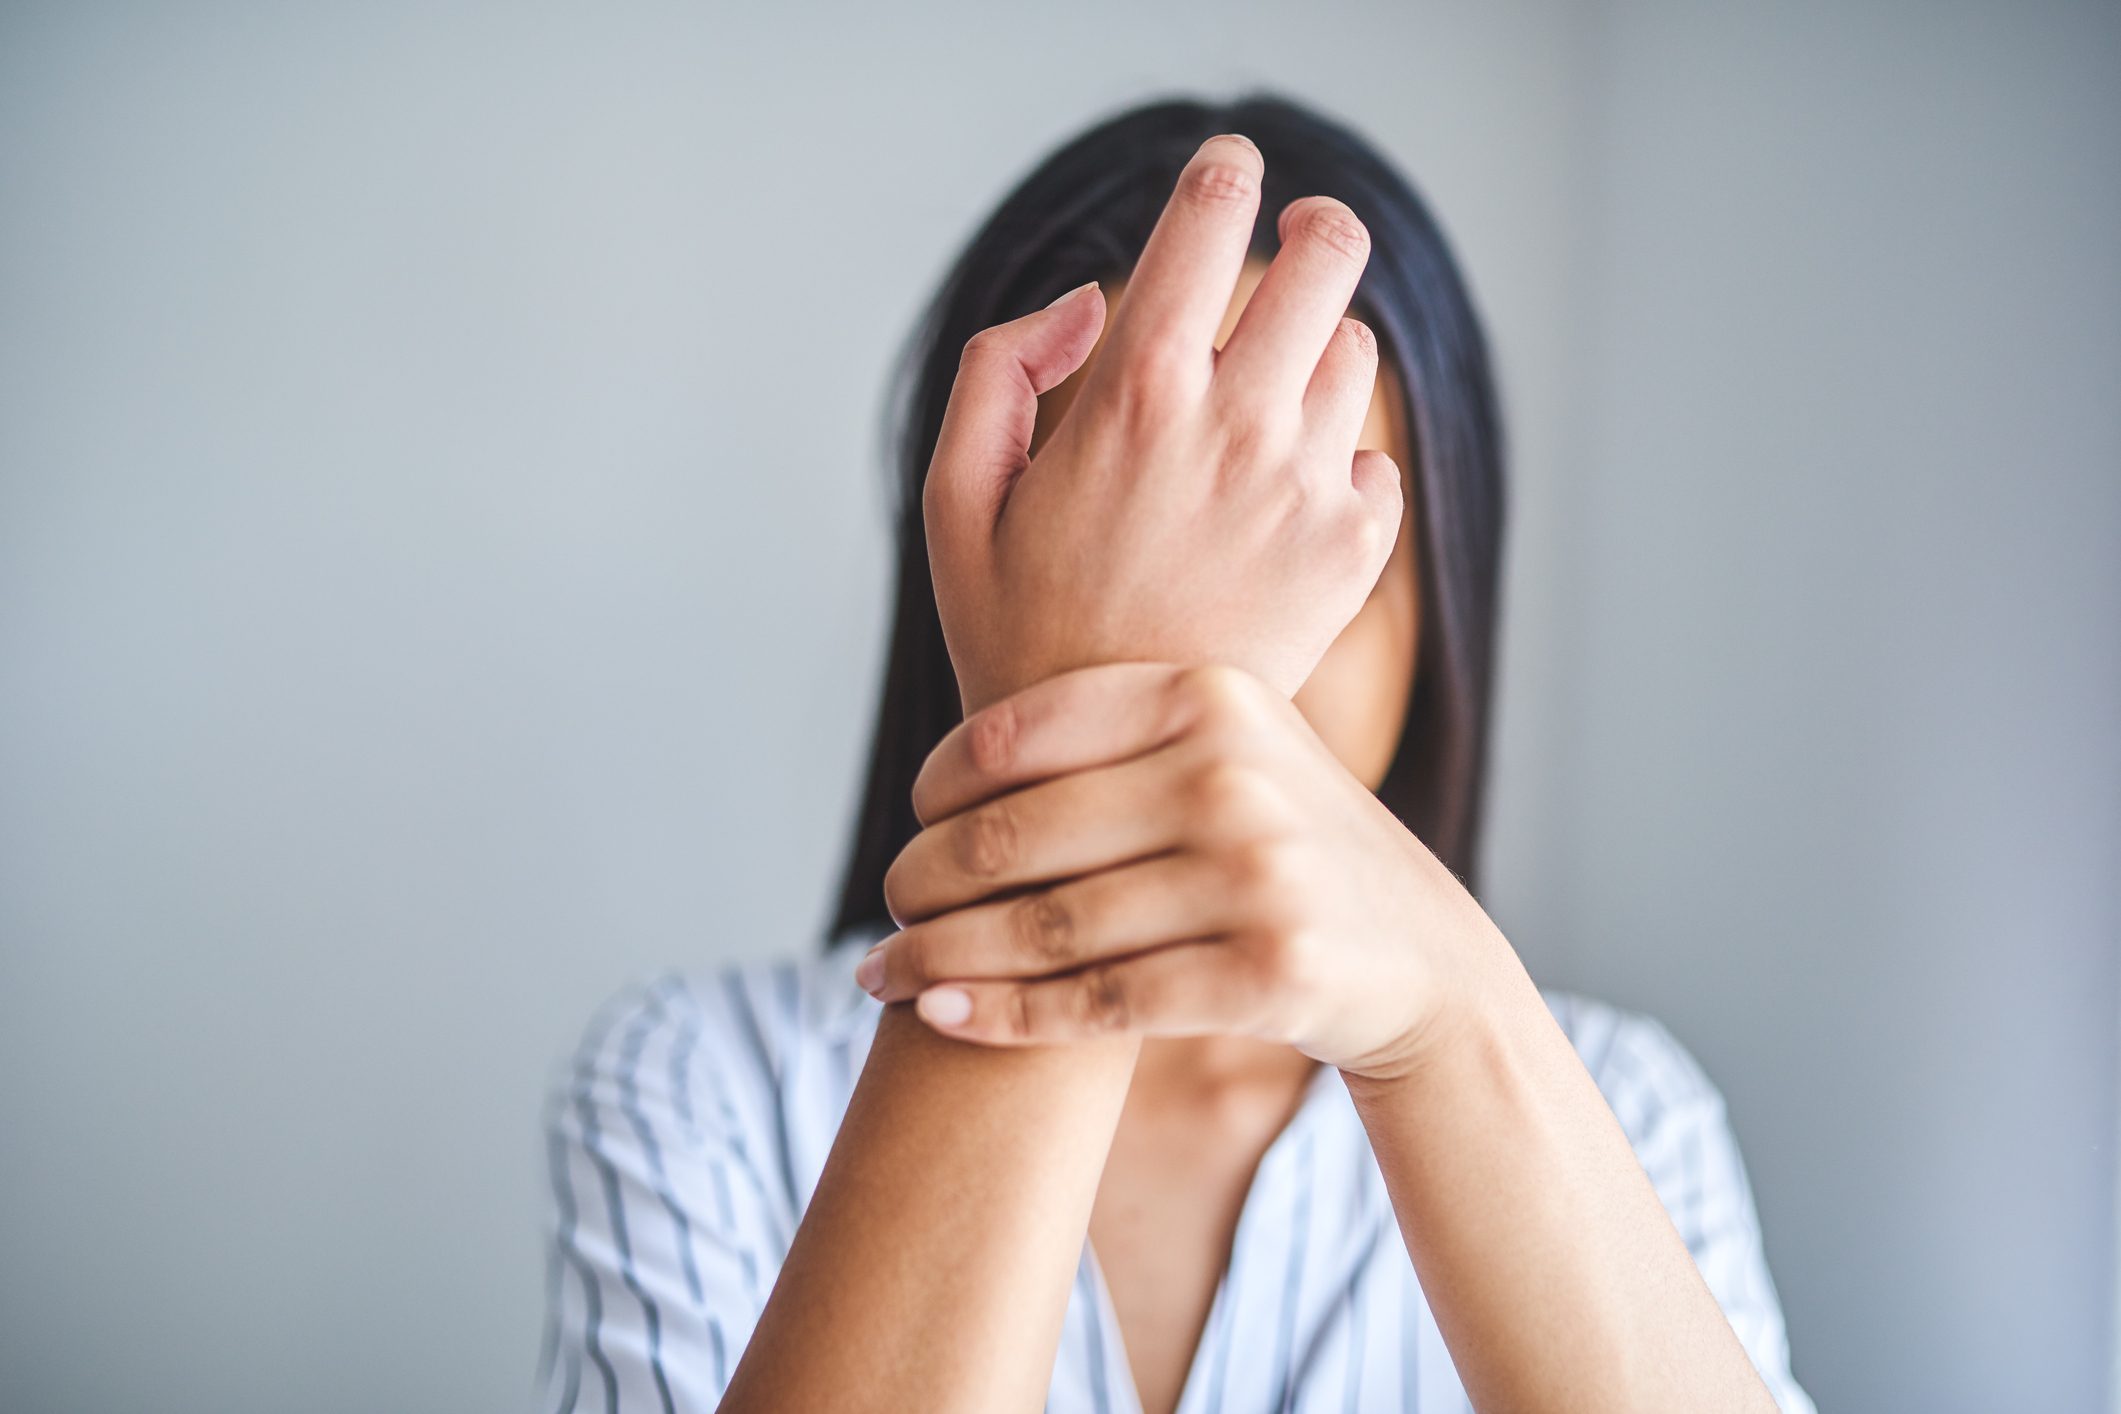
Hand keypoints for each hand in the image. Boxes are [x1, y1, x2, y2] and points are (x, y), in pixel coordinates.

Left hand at [858, 663, 1504, 1081]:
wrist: (1422, 957)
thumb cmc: (1289, 843)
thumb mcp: (1236, 747)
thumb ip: (1125, 727)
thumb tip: (954, 749)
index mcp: (1210, 694)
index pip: (1022, 731)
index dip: (940, 782)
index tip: (911, 817)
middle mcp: (1233, 774)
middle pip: (1018, 836)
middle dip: (923, 878)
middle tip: (886, 904)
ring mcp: (1256, 876)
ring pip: (1045, 927)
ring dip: (939, 956)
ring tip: (882, 973)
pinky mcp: (1266, 975)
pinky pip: (1097, 1000)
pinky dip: (1004, 1015)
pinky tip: (942, 1016)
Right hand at [923, 134, 1402, 712]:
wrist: (1108, 776)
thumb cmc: (1017, 633)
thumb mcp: (956, 498)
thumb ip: (1000, 367)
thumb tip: (1095, 298)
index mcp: (1136, 393)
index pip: (1209, 216)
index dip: (1223, 172)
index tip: (1227, 171)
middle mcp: (1240, 426)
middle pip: (1326, 255)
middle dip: (1312, 231)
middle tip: (1296, 241)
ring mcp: (1309, 490)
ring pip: (1352, 353)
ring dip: (1312, 358)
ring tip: (1257, 416)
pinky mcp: (1353, 556)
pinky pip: (1377, 463)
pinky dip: (1340, 465)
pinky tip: (1283, 506)